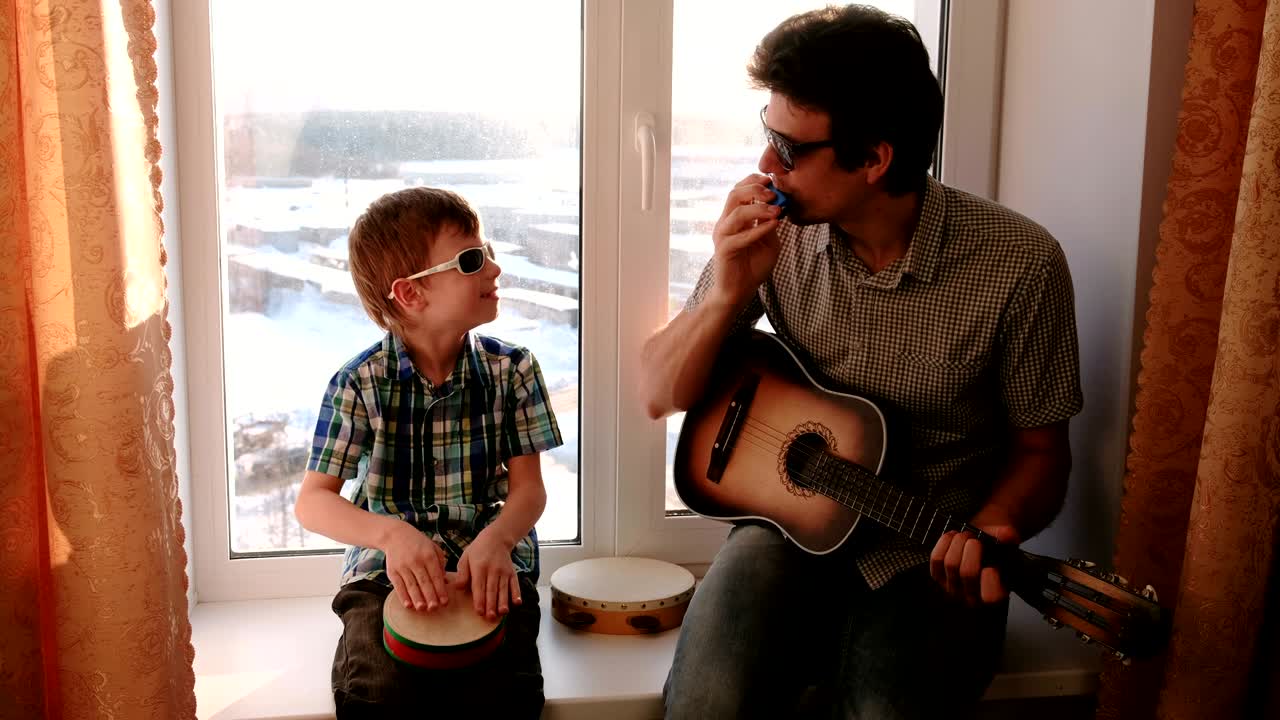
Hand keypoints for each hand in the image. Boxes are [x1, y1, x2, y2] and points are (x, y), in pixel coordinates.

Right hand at [382, 520, 449, 611]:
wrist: (395, 535)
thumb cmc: (418, 544)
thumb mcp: (433, 548)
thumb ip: (440, 563)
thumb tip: (444, 581)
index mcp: (428, 555)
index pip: (436, 576)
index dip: (441, 590)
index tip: (445, 602)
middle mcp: (416, 561)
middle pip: (424, 582)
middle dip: (430, 596)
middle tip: (435, 608)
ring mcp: (403, 566)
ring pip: (411, 585)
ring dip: (417, 599)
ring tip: (423, 609)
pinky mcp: (392, 571)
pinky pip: (398, 586)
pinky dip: (403, 596)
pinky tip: (408, 605)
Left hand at [455, 528, 520, 620]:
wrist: (496, 538)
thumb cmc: (477, 551)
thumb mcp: (465, 558)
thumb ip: (462, 573)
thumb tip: (459, 587)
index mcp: (479, 567)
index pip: (479, 586)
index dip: (479, 599)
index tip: (479, 612)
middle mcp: (493, 570)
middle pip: (492, 590)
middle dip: (491, 605)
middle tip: (490, 617)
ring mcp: (504, 571)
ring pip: (504, 589)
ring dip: (503, 602)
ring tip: (502, 613)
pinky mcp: (512, 572)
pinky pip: (515, 584)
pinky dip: (517, 593)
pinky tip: (517, 603)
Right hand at [708, 174, 783, 306]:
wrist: (739, 291)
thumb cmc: (753, 266)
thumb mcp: (769, 241)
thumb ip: (771, 224)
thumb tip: (781, 205)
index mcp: (733, 218)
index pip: (738, 190)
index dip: (753, 181)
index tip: (772, 180)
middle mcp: (725, 223)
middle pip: (734, 194)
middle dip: (755, 189)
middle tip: (774, 193)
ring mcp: (723, 235)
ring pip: (736, 212)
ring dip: (759, 208)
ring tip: (777, 211)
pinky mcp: (724, 249)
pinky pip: (741, 235)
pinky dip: (759, 229)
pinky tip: (774, 225)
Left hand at [929, 519, 1020, 606]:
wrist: (979, 547)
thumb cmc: (993, 552)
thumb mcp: (1007, 547)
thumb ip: (1009, 540)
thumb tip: (1006, 534)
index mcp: (994, 595)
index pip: (990, 597)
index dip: (990, 579)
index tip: (991, 566)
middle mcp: (971, 596)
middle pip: (968, 573)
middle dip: (972, 548)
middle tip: (976, 539)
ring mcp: (952, 587)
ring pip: (951, 563)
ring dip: (959, 543)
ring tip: (966, 535)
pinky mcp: (937, 576)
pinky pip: (936, 558)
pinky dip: (945, 542)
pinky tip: (953, 536)